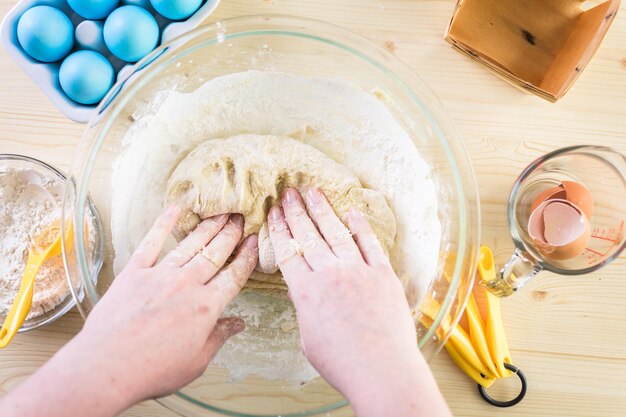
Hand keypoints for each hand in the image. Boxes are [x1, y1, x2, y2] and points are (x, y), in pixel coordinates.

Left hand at [77, 206, 257, 404]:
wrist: (107, 366)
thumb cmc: (153, 370)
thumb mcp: (196, 362)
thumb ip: (218, 338)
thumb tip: (238, 324)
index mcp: (206, 307)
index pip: (233, 277)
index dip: (247, 258)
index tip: (254, 243)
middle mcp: (187, 284)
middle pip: (215, 253)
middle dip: (231, 234)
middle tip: (241, 217)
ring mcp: (160, 274)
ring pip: (190, 244)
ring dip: (208, 227)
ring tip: (221, 213)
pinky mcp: (134, 272)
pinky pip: (151, 242)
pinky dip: (164, 224)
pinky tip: (175, 209)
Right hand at [268, 188, 450, 416]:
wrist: (382, 369)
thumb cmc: (342, 363)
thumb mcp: (308, 338)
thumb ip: (305, 309)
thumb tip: (304, 293)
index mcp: (307, 292)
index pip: (288, 253)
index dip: (279, 230)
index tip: (273, 213)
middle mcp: (330, 275)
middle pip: (308, 237)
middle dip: (296, 212)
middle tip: (288, 192)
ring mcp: (359, 271)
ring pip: (336, 233)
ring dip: (322, 210)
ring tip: (312, 191)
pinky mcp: (383, 275)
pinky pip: (370, 244)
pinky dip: (360, 226)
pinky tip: (352, 212)